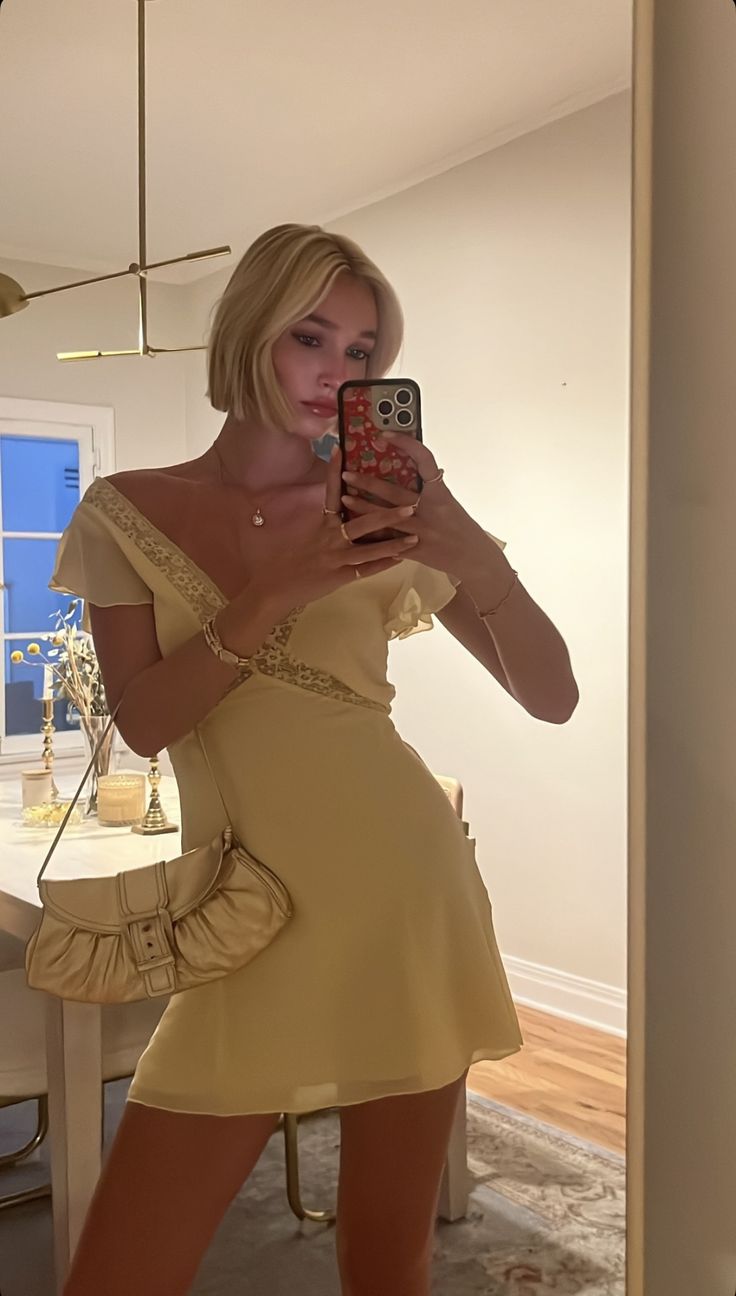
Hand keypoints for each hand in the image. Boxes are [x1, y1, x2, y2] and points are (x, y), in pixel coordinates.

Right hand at [247, 445, 420, 621]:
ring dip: (393, 543)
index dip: (334, 471)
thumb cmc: (277, 560)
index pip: (330, 493)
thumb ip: (299, 518)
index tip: (341, 450)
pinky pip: (365, 570)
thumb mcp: (290, 533)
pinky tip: (400, 560)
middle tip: (409, 505)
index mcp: (319, 524)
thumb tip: (292, 498)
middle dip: (386, 514)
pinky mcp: (339, 577)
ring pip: (369, 549)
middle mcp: (329, 538)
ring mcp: (336, 559)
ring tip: (415, 537)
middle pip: (361, 523)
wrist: (272, 588)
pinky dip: (382, 564)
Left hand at [340, 433, 502, 583]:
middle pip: (395, 492)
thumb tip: (419, 467)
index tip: (385, 434)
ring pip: (387, 518)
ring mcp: (423, 532)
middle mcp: (432, 510)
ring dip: (363, 507)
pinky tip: (356, 530)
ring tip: (344, 498)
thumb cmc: (461, 526)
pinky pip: (391, 543)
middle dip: (368, 483)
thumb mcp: (449, 502)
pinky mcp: (417, 552)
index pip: (424, 460)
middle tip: (346, 473)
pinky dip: (373, 536)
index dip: (405, 444)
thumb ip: (432, 487)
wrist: (474, 557)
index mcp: (441, 493)